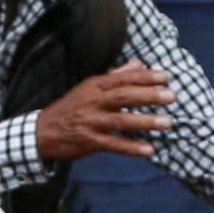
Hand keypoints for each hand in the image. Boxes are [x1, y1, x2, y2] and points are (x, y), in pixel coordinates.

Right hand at [30, 63, 175, 167]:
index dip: (145, 77)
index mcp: (95, 86)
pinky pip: (113, 145)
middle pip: (123, 97)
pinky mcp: (89, 141)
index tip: (166, 76)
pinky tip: (149, 150)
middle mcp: (93, 102)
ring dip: (145, 122)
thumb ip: (116, 75)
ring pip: (120, 121)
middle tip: (171, 96)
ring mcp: (90, 122)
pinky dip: (131, 148)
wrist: (42, 131)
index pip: (123, 78)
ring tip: (167, 122)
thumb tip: (140, 63)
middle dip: (148, 96)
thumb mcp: (90, 87)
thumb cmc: (72, 107)